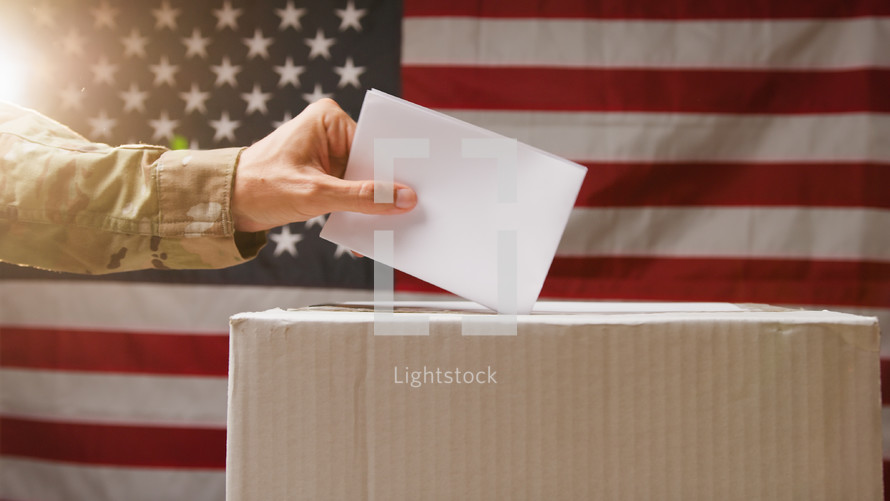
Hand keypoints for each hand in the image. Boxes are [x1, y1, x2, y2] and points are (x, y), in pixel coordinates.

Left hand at [231, 98, 417, 231]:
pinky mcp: (325, 172)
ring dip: (371, 205)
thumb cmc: (260, 187)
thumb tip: (404, 198)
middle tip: (406, 214)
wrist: (227, 204)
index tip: (415, 191)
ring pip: (364, 181)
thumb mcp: (316, 194)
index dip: (395, 169)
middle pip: (372, 163)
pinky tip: (364, 231)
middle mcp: (331, 130)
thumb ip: (363, 197)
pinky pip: (352, 191)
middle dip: (384, 191)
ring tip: (386, 227)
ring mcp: (328, 152)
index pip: (375, 144)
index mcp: (329, 118)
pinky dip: (357, 210)